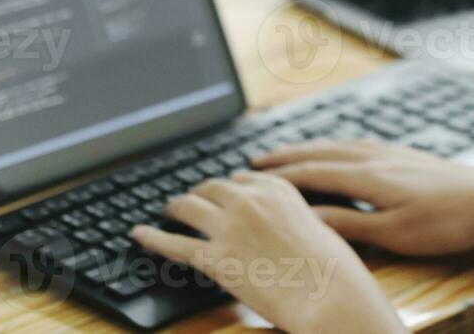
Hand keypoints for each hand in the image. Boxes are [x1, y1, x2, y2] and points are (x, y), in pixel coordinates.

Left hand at [131, 169, 406, 333]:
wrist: (330, 294)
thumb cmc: (334, 270)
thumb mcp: (319, 227)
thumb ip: (292, 218)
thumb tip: (281, 226)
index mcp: (277, 188)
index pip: (241, 179)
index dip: (228, 189)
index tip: (222, 195)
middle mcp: (249, 199)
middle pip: (211, 188)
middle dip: (200, 195)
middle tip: (191, 203)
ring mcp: (229, 226)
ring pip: (189, 207)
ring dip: (176, 207)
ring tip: (169, 211)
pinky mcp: (215, 257)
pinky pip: (174, 243)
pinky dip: (152, 237)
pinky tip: (139, 234)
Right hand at [254, 140, 473, 255]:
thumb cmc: (446, 222)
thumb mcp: (395, 234)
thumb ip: (351, 223)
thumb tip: (310, 217)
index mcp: (369, 176)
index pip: (313, 173)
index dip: (281, 176)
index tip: (252, 177)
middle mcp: (376, 157)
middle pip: (320, 152)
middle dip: (286, 156)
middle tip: (256, 160)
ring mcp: (391, 152)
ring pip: (338, 145)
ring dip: (308, 148)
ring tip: (286, 153)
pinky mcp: (405, 154)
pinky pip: (357, 144)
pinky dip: (334, 146)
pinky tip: (336, 151)